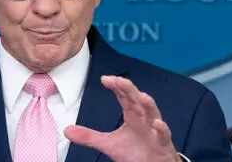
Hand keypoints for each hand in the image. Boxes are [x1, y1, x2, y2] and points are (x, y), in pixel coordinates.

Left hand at [64, 76, 180, 161]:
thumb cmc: (134, 152)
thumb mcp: (108, 144)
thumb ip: (89, 136)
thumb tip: (67, 130)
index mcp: (132, 114)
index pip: (124, 96)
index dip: (116, 86)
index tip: (105, 79)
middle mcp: (144, 118)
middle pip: (137, 99)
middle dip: (129, 89)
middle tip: (120, 80)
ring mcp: (154, 130)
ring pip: (153, 113)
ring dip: (149, 104)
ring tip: (142, 96)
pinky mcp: (163, 143)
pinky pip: (164, 135)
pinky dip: (162, 128)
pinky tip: (157, 123)